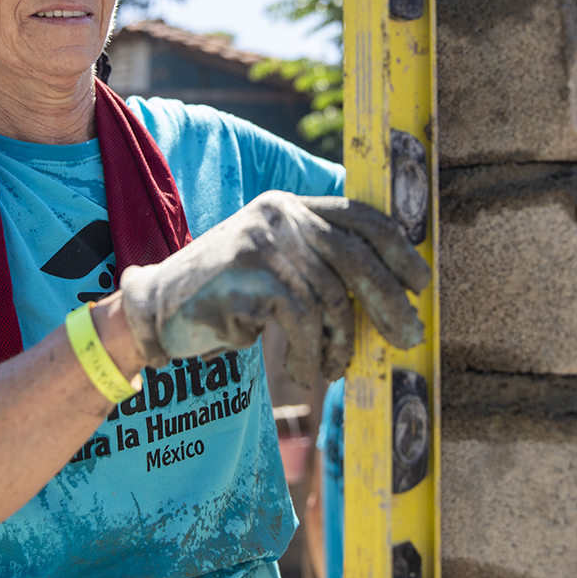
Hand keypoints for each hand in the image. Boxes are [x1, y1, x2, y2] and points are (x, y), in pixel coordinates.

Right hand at [118, 191, 428, 381]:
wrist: (156, 311)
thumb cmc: (226, 297)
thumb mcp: (274, 265)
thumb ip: (318, 265)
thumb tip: (390, 299)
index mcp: (289, 207)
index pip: (358, 215)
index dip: (397, 247)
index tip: (420, 281)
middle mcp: (279, 216)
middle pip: (354, 258)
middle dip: (387, 301)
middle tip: (407, 336)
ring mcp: (262, 244)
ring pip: (330, 299)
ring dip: (339, 342)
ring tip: (332, 367)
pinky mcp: (248, 278)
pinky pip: (301, 323)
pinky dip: (310, 355)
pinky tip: (305, 371)